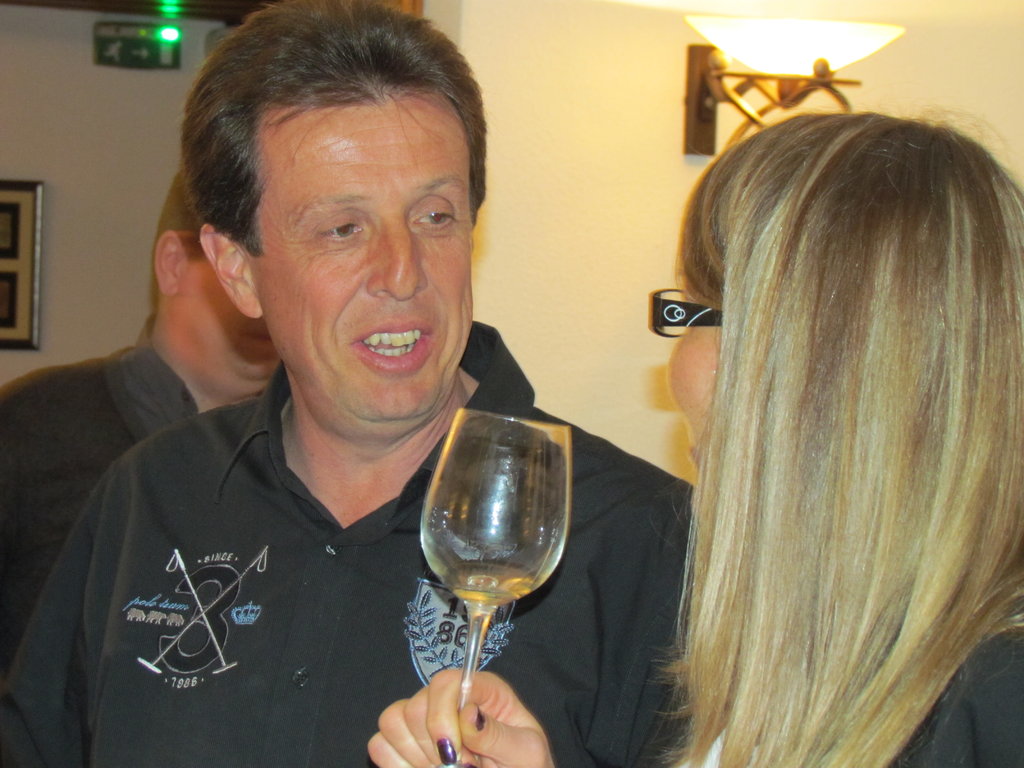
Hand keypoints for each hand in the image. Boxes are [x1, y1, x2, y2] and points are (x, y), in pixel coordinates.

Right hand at [368, 669, 555, 767]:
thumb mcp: (527, 753)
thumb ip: (499, 734)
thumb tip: (467, 714)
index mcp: (482, 691)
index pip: (446, 682)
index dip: (443, 716)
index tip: (457, 753)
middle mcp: (449, 699)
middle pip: (415, 704)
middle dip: (433, 745)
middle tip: (461, 767)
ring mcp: (424, 721)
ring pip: (392, 721)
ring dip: (416, 755)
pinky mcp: (404, 746)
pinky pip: (379, 745)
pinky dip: (398, 765)